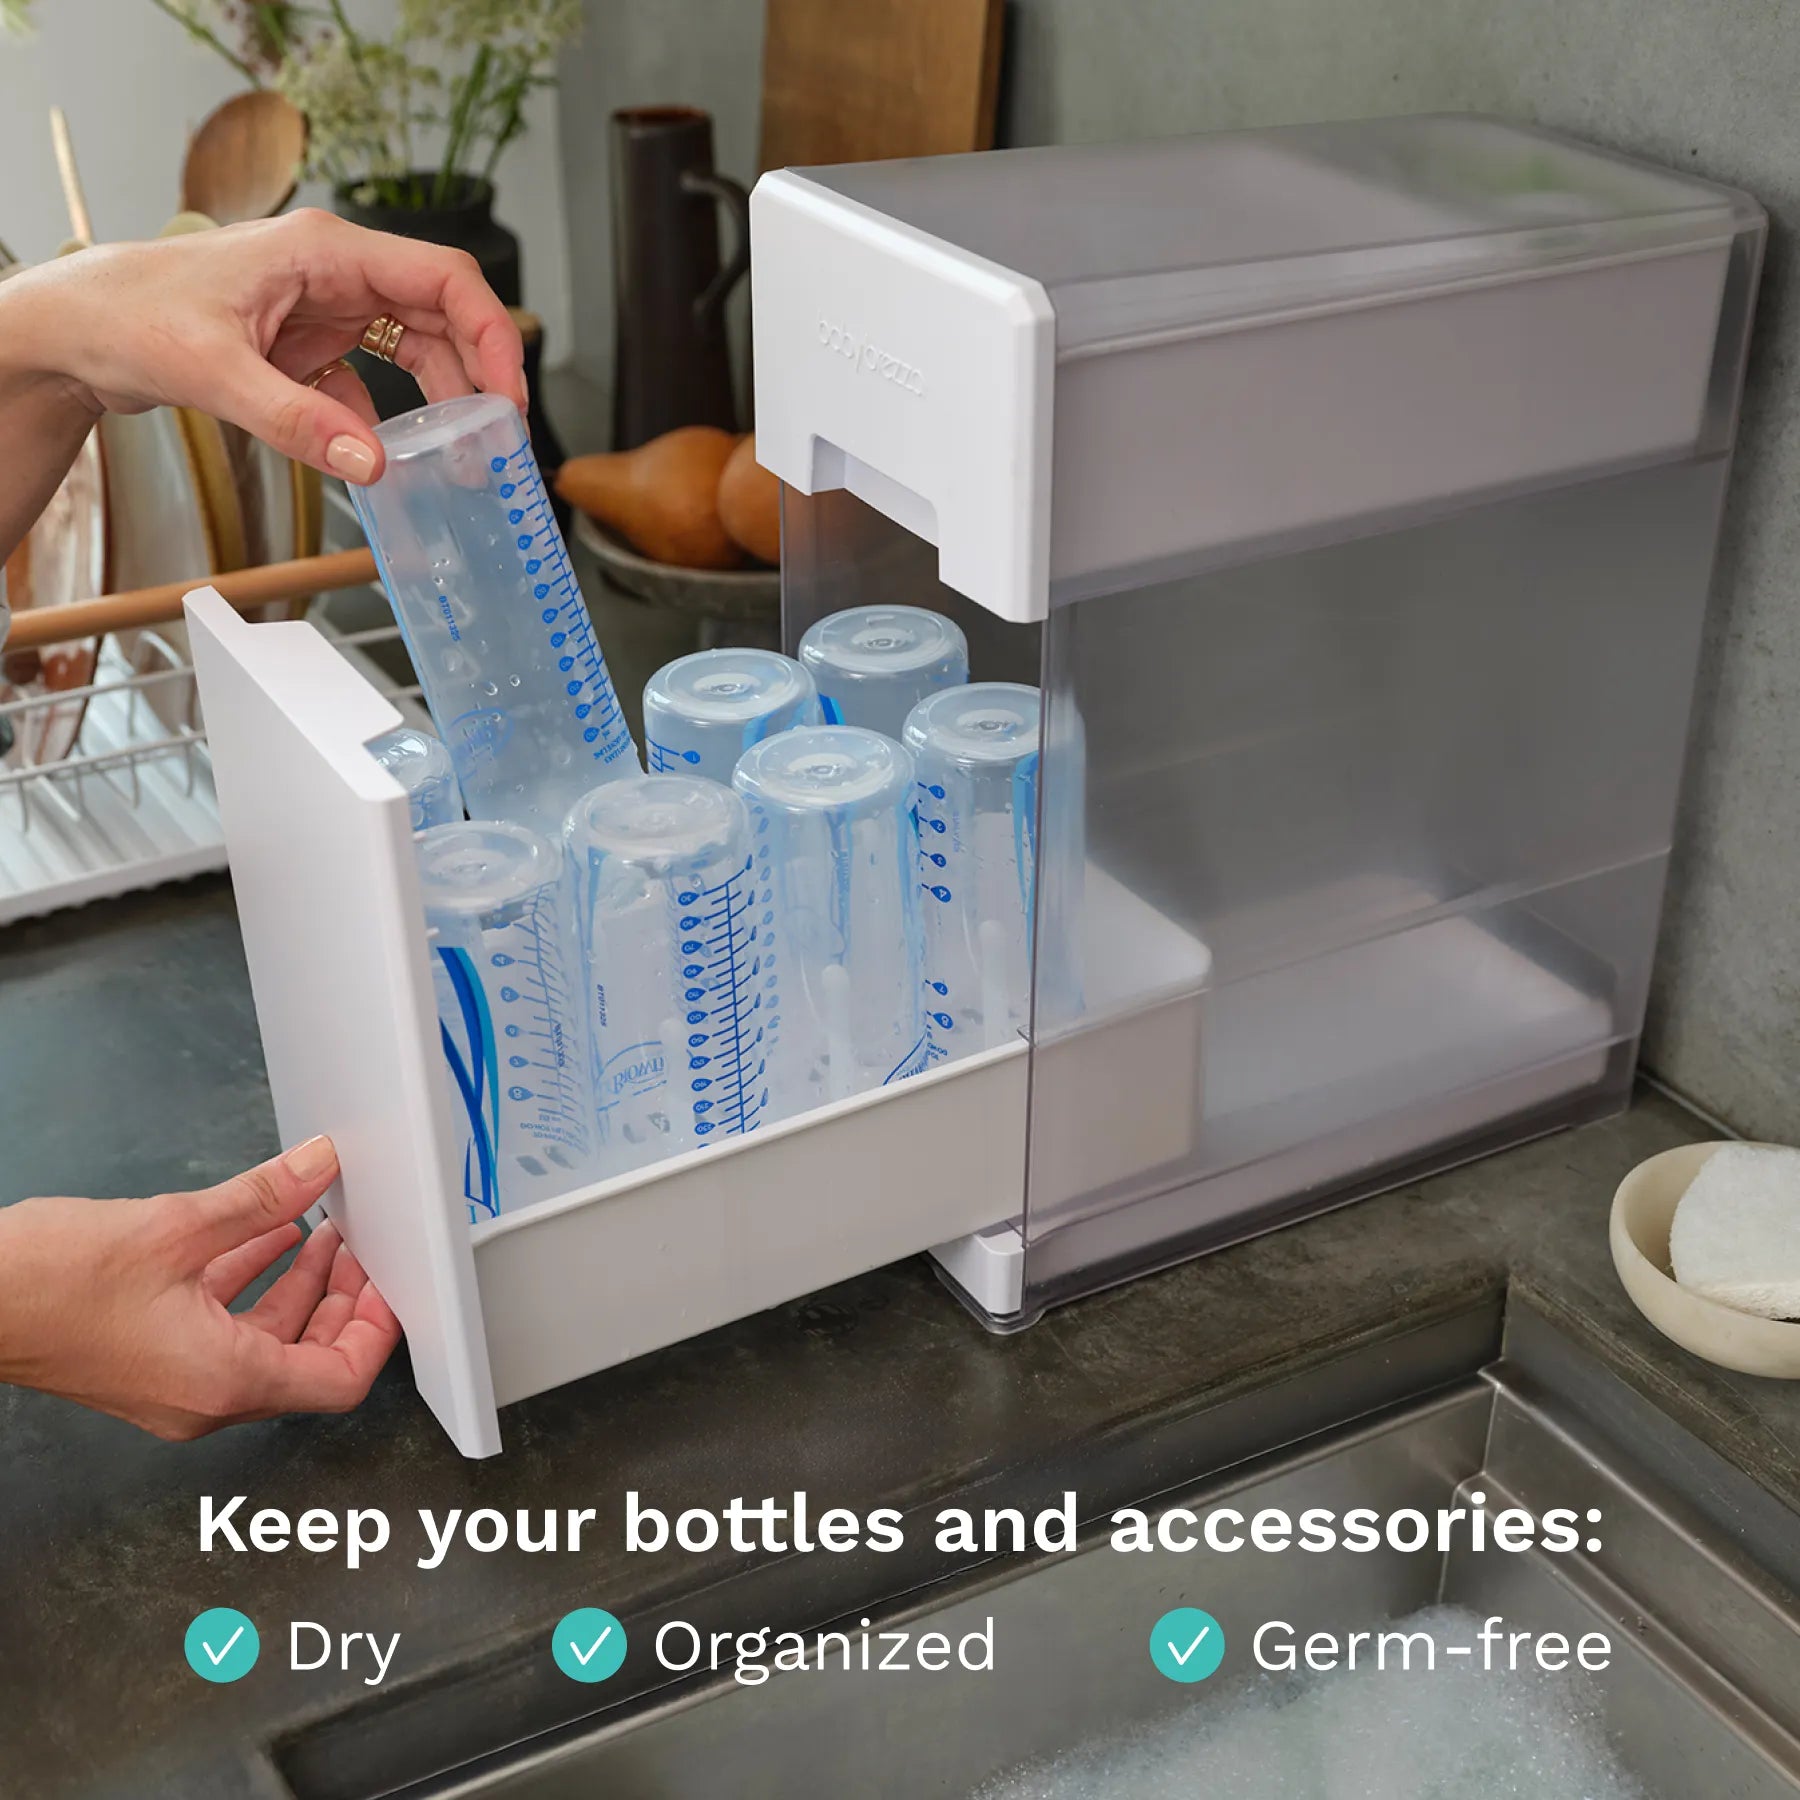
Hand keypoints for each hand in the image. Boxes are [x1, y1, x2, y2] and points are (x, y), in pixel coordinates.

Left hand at [0, 209, 524, 485]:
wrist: (76, 330)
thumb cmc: (127, 314)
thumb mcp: (215, 374)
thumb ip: (298, 422)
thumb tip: (372, 463)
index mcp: (324, 251)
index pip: (442, 279)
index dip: (492, 334)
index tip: (508, 394)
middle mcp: (334, 273)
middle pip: (441, 316)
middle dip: (478, 377)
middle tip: (496, 440)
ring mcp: (323, 308)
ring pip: (415, 349)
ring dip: (442, 401)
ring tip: (457, 455)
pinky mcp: (308, 344)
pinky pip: (372, 382)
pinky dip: (385, 421)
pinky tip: (380, 455)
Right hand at [0, 1135, 400, 1440]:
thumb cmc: (46, 1285)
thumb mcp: (177, 1227)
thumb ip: (262, 1198)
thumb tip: (316, 1167)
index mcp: (224, 1380)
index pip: (339, 1379)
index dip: (375, 1330)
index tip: (389, 1285)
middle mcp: (205, 1398)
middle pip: (308, 1360)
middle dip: (341, 1299)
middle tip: (361, 1247)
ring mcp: (175, 1386)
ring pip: (264, 1341)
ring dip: (297, 1285)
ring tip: (322, 1228)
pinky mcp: (149, 1362)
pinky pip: (222, 1330)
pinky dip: (249, 1285)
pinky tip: (263, 1237)